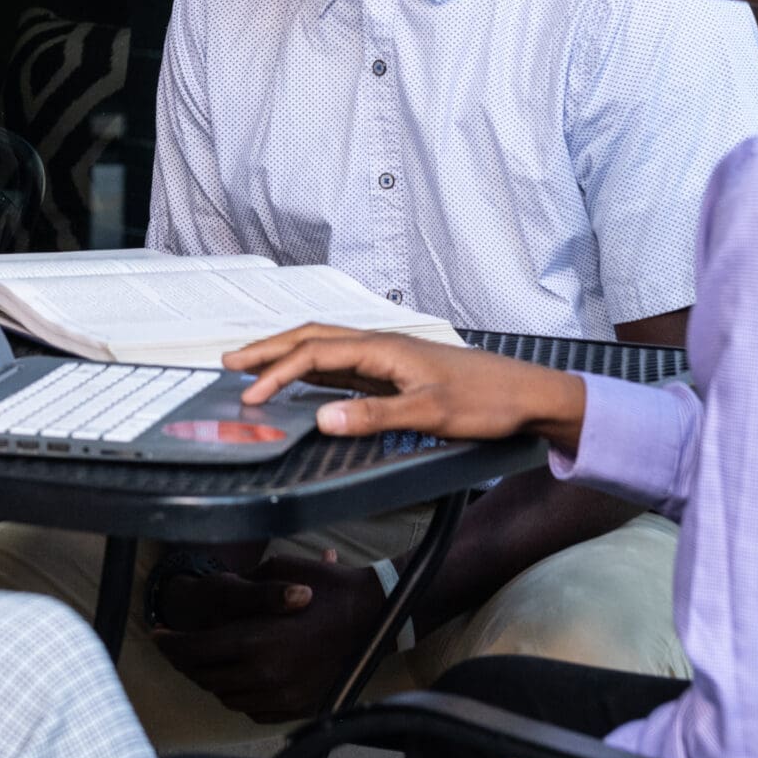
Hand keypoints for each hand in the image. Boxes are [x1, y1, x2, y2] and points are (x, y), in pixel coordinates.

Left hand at [151, 552, 385, 721]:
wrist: (373, 613)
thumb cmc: (326, 586)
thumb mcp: (278, 572)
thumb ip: (244, 588)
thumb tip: (224, 592)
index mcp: (254, 639)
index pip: (194, 650)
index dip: (170, 643)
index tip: (158, 636)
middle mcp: (264, 673)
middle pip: (206, 677)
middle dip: (186, 662)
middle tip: (178, 647)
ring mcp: (282, 694)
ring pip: (228, 696)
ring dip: (213, 679)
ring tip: (209, 660)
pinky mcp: (298, 706)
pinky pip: (254, 709)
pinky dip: (241, 695)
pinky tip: (240, 677)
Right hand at [227, 325, 586, 455]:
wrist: (527, 394)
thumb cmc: (487, 400)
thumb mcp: (430, 414)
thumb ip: (374, 417)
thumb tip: (323, 419)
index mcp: (384, 348)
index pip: (315, 354)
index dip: (277, 373)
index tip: (250, 395)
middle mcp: (381, 346)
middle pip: (312, 339)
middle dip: (269, 350)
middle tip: (230, 363)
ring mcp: (387, 358)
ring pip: (325, 348)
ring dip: (288, 355)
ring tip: (255, 368)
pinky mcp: (396, 372)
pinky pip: (343, 365)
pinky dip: (313, 370)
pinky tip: (305, 385)